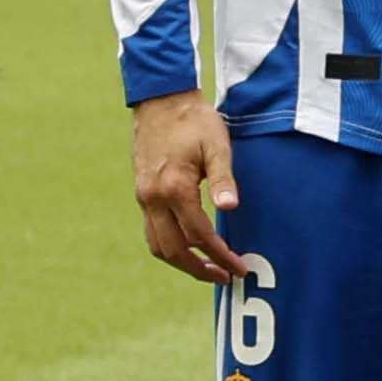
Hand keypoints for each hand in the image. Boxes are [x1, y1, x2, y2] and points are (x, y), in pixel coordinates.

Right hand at [129, 92, 249, 284]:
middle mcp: (152, 198)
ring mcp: (143, 197)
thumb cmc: (195, 121)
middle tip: (225, 278)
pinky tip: (190, 248)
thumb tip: (231, 207)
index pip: (199, 235)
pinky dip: (170, 246)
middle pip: (172, 250)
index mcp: (173, 188)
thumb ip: (224, 178)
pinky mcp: (142, 194)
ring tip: (208, 270)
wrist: (161, 101)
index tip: (239, 268)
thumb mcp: (217, 145)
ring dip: (182, 262)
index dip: (220, 255)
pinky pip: (152, 231)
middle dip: (199, 269)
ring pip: (157, 245)